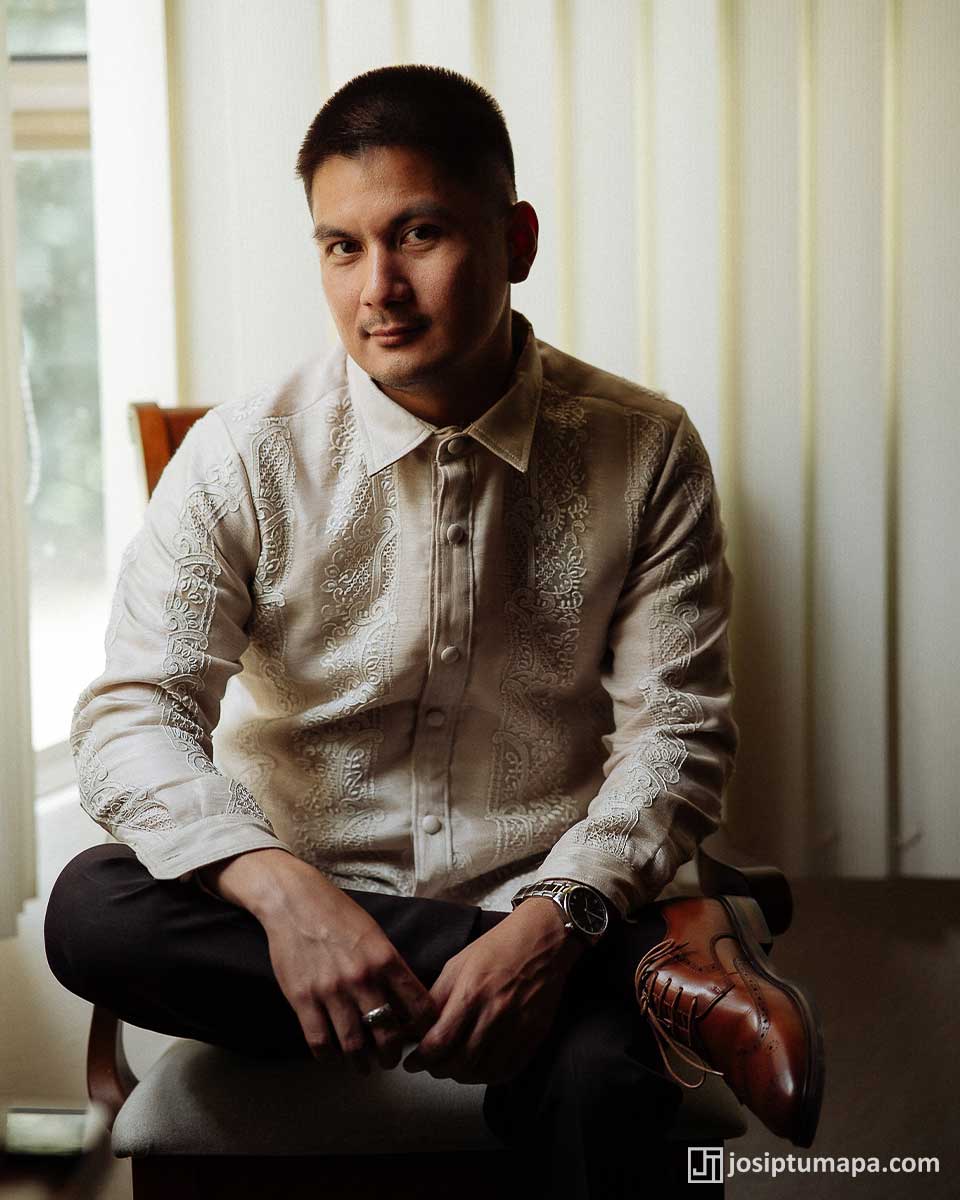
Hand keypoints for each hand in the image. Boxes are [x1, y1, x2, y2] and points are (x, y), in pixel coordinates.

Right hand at [199, 849, 437, 1073]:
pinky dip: (329, 1057)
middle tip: (390, 1059)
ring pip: (354, 1046)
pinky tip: (333, 1056)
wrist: (294, 901)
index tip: (419, 1036)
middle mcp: (362, 978)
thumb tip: (406, 1002)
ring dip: (362, 1063)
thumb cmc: (338, 915)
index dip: (424, 1029)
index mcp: (386, 959)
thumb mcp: (375, 935)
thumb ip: (390, 967)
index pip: (419, 1007)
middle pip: (388, 1035)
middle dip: (392, 1055)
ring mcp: (331, 991)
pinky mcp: (302, 999)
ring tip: (363, 1066)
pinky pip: (319, 1042)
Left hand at [401, 897, 584, 1083]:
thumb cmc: (498, 947)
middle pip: (460, 1063)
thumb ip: (436, 997)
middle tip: (431, 1066)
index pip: (439, 1042)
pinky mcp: (534, 1035)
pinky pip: (508, 1070)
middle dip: (438, 1070)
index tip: (412, 1062)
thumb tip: (416, 1026)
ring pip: (483, 1072)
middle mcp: (494, 1014)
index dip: (421, 1059)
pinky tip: (478, 1068)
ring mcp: (517, 1027)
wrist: (542, 940)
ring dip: (462, 1076)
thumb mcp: (458, 964)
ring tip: (452, 1068)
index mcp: (471, 993)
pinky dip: (489, 1076)